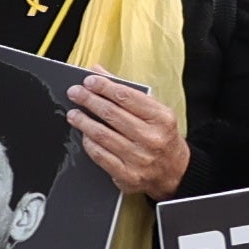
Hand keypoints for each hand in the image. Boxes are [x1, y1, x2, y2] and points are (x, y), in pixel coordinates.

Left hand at [65, 71, 190, 204]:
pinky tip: (84, 134)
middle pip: (111, 114)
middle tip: (75, 93)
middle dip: (89, 100)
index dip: (104, 86)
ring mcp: (140, 158)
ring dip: (83, 122)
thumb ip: (128, 91)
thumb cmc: (161, 136)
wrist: (175, 171)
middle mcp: (152, 138)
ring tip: (74, 114)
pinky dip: (88, 143)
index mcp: (162, 118)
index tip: (89, 81)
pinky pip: (100, 155)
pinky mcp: (128, 175)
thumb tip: (99, 73)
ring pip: (102, 135)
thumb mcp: (154, 111)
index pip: (126, 96)